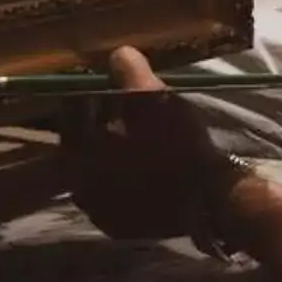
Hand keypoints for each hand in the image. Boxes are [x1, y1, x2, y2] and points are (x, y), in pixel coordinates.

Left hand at [63, 46, 242, 240]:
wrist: (210, 201)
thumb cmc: (177, 147)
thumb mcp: (155, 99)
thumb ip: (130, 73)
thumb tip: (117, 55)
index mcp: (77, 155)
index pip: (71, 113)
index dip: (88, 91)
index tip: (106, 81)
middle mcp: (78, 187)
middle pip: (82, 143)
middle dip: (98, 122)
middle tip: (123, 107)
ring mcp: (98, 212)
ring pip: (97, 170)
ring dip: (110, 151)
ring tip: (136, 136)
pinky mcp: (119, 227)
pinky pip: (114, 193)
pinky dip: (123, 177)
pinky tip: (144, 165)